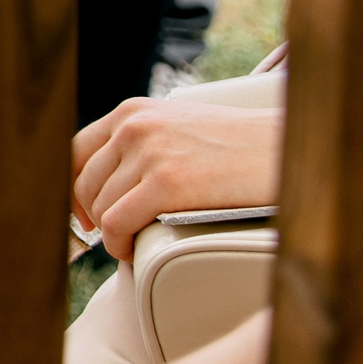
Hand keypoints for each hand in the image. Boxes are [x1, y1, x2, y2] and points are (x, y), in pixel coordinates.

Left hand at [70, 97, 281, 259]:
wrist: (287, 151)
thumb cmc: (239, 148)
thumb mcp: (178, 128)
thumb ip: (142, 143)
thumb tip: (107, 177)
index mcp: (133, 112)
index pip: (76, 151)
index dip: (75, 188)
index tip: (85, 212)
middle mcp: (134, 127)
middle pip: (85, 183)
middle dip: (92, 215)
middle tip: (111, 234)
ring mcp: (149, 153)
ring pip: (101, 207)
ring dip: (111, 233)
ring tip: (129, 243)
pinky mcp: (167, 184)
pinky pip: (117, 224)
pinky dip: (117, 244)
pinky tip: (130, 251)